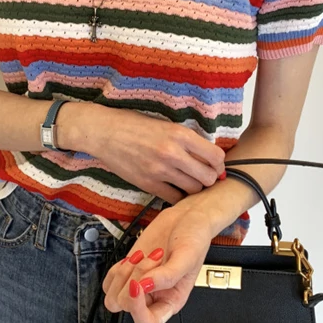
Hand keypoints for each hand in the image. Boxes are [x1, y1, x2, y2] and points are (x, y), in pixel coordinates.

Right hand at [60, 103, 226, 204]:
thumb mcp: (165, 124)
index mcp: (180, 134)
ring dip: (195, 188)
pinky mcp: (148, 184)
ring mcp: (160, 171)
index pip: (215, 156)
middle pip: (208, 177)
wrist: (104, 132)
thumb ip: (185, 139)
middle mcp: (173, 153)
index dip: (219, 163)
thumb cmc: (133, 125)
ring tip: (189, 182)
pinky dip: (178, 196)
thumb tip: (206, 154)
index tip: (214, 165)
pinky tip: (174, 188)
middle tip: (204, 176)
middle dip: (209, 178)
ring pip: (193, 190)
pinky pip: (174, 198)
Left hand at [101, 200, 218, 322]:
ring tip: (143, 257)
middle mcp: (153, 297)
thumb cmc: (194, 238)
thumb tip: (145, 286)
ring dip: (123, 275)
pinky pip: (110, 281)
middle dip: (135, 279)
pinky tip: (133, 258)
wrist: (186, 218)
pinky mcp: (129, 271)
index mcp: (171, 302)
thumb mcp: (188, 257)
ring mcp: (139, 284)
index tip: (137, 285)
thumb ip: (168, 275)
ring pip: (114, 296)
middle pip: (126, 306)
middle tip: (153, 259)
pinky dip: (116, 269)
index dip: (137, 309)